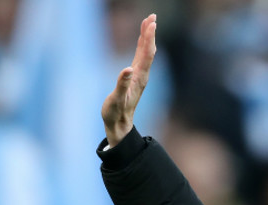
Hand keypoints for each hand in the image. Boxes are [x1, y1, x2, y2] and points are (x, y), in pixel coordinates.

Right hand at [101, 13, 156, 147]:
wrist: (119, 124)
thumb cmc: (115, 113)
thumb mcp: (116, 100)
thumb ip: (121, 84)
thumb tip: (126, 69)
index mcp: (139, 78)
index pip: (147, 54)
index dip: (149, 38)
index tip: (151, 23)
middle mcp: (142, 75)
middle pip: (148, 50)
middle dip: (150, 33)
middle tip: (152, 16)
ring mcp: (139, 75)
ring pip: (145, 52)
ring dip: (147, 37)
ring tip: (148, 22)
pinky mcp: (134, 77)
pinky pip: (140, 56)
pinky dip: (141, 45)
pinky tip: (142, 39)